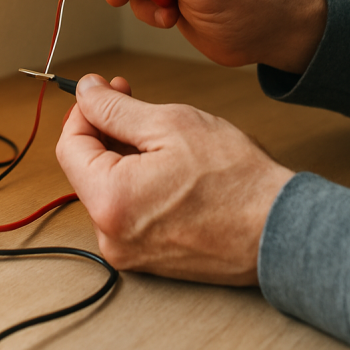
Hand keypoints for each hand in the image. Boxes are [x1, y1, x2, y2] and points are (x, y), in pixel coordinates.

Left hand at [55, 74, 294, 285]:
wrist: (280, 230)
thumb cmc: (235, 179)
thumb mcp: (170, 124)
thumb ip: (116, 108)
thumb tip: (85, 93)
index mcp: (110, 202)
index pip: (69, 146)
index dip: (84, 111)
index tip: (105, 90)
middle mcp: (110, 235)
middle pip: (86, 169)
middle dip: (105, 130)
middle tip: (133, 100)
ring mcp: (128, 251)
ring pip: (108, 188)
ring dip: (123, 155)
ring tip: (161, 135)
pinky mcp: (147, 258)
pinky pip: (128, 210)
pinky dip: (138, 182)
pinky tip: (168, 166)